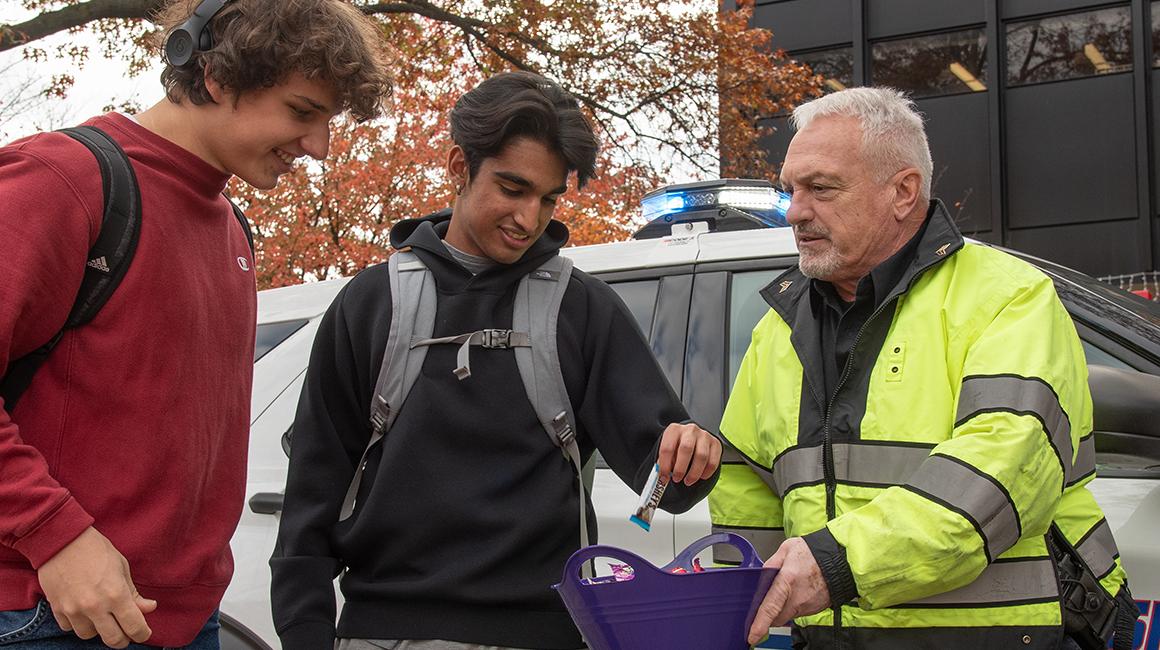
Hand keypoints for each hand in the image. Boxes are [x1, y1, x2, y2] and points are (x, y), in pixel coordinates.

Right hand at [37, 527, 156, 648]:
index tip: (144, 632)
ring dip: (98, 629)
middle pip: (113, 640)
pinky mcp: (57, 609)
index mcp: (116, 594)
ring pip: (89, 636)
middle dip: (123, 639)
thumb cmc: (97, 549)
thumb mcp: (122, 567)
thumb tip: (149, 608)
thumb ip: (134, 593)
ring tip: (102, 615)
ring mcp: (74, 610)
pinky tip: (82, 610)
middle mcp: (95, 607)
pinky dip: (77, 623)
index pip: (134, 627)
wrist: (62, 540)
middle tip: (126, 631)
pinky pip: (69, 628)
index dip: (143, 634)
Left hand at [657, 422, 720, 484]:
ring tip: (688, 480)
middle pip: (686, 449)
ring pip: (701, 456)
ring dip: (694, 473)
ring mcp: (704, 435)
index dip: (664, 466)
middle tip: (677, 479)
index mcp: (674, 430)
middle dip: (680, 468)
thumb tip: (663, 476)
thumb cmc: (678, 445)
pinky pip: (713, 461)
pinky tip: (700, 476)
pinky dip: (707, 472)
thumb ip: (664, 462)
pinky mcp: (715, 443)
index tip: (664, 477)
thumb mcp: (668, 449)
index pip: (667, 448)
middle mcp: (690, 430)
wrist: (693, 437)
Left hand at [748, 537, 830, 644]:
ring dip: (784, 607)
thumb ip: (771, 564)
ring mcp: (809, 605)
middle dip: (770, 615)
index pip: (770, 608)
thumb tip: (761, 576)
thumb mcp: (787, 549)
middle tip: (769, 601)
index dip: (759, 625)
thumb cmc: (815, 552)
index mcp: (787, 580)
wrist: (841, 558)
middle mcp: (798, 597)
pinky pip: (800, 611)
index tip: (753, 636)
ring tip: (790, 587)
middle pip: (777, 618)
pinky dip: (796, 604)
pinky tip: (800, 590)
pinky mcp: (816, 609)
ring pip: (789, 615)